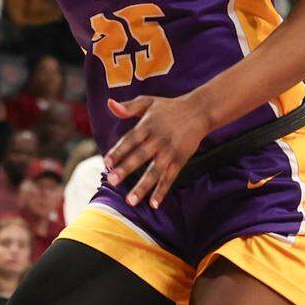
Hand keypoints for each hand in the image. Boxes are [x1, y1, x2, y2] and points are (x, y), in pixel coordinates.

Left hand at [101, 93, 210, 209]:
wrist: (199, 111)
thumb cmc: (168, 107)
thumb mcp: (148, 101)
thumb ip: (128, 107)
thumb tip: (110, 104)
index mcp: (147, 125)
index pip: (130, 140)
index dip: (118, 151)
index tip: (106, 162)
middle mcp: (158, 139)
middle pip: (140, 156)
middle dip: (126, 169)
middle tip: (112, 181)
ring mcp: (170, 151)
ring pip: (155, 171)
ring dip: (143, 187)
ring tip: (131, 200)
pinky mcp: (180, 160)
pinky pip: (170, 178)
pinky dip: (162, 191)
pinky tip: (154, 203)